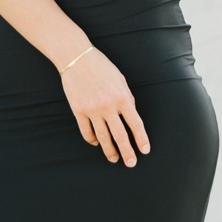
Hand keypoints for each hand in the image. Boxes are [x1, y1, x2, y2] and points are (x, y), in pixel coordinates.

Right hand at [60, 45, 150, 168]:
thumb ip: (127, 99)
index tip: (145, 150)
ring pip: (103, 137)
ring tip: (114, 159)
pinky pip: (86, 132)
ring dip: (109, 150)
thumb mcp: (120, 80)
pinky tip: (97, 143)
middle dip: (127, 152)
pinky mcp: (78, 110)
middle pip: (120, 136)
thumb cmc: (102, 66)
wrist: (77, 57)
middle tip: (131, 163)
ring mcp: (92, 110)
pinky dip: (92, 140)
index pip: (135, 124)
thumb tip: (131, 117)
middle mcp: (108, 106)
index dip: (141, 139)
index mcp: (122, 97)